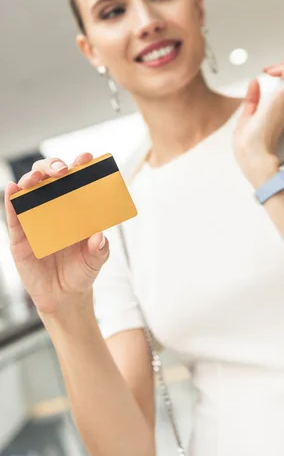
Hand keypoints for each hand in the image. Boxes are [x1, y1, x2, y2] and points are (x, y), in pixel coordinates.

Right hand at [4, 153, 109, 315]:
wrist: (65, 296)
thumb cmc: (82, 270)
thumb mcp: (96, 260)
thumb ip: (100, 249)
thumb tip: (99, 237)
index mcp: (75, 207)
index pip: (76, 179)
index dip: (80, 165)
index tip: (86, 159)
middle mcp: (54, 208)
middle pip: (48, 177)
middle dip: (53, 167)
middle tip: (62, 171)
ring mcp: (35, 220)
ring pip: (29, 190)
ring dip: (31, 179)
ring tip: (36, 179)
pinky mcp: (20, 236)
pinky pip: (13, 216)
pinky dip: (11, 200)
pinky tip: (13, 189)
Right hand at [233, 62, 283, 187]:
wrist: (256, 158)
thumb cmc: (251, 141)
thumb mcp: (247, 114)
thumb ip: (252, 97)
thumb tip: (255, 83)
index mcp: (279, 101)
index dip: (281, 69)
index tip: (267, 71)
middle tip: (271, 71)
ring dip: (283, 81)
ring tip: (271, 77)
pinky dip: (281, 91)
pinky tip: (270, 91)